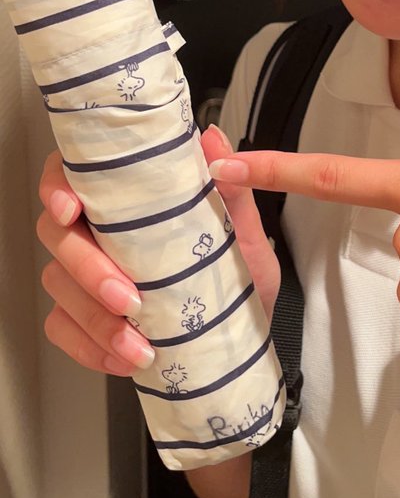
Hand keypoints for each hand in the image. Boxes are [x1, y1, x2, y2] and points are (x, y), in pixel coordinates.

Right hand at [36, 127, 279, 377]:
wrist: (239, 333)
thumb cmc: (232, 274)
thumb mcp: (243, 233)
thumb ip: (230, 189)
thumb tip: (216, 141)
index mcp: (126, 200)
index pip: (71, 175)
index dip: (58, 188)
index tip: (72, 210)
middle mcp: (96, 231)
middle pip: (59, 236)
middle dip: (88, 268)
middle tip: (129, 298)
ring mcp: (83, 276)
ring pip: (59, 285)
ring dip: (95, 318)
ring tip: (137, 341)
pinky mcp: (82, 318)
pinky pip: (63, 329)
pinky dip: (90, 346)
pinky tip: (124, 355)